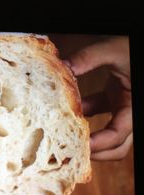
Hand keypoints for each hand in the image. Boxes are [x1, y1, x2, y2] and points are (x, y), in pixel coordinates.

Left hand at [65, 37, 131, 160]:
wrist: (140, 40)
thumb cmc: (134, 45)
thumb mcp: (113, 50)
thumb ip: (87, 58)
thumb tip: (61, 67)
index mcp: (133, 106)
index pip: (117, 136)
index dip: (98, 144)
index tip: (78, 147)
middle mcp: (129, 111)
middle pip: (117, 145)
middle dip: (97, 153)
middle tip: (73, 153)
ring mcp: (122, 106)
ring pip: (109, 133)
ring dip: (90, 137)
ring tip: (68, 137)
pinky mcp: (114, 98)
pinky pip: (99, 113)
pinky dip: (85, 115)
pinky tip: (68, 110)